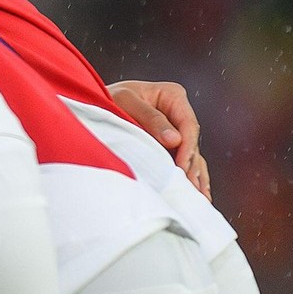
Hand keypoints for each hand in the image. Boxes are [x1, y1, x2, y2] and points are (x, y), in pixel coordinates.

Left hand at [110, 79, 210, 194]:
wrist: (92, 100)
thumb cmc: (107, 96)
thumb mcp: (126, 101)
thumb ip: (151, 118)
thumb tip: (175, 140)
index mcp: (173, 96)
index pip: (188, 125)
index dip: (187, 148)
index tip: (182, 167)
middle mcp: (178, 112)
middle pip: (191, 142)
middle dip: (191, 166)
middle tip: (190, 188)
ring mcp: (174, 128)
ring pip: (191, 154)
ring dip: (196, 176)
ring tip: (200, 197)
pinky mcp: (168, 143)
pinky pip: (183, 160)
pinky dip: (190, 175)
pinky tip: (198, 192)